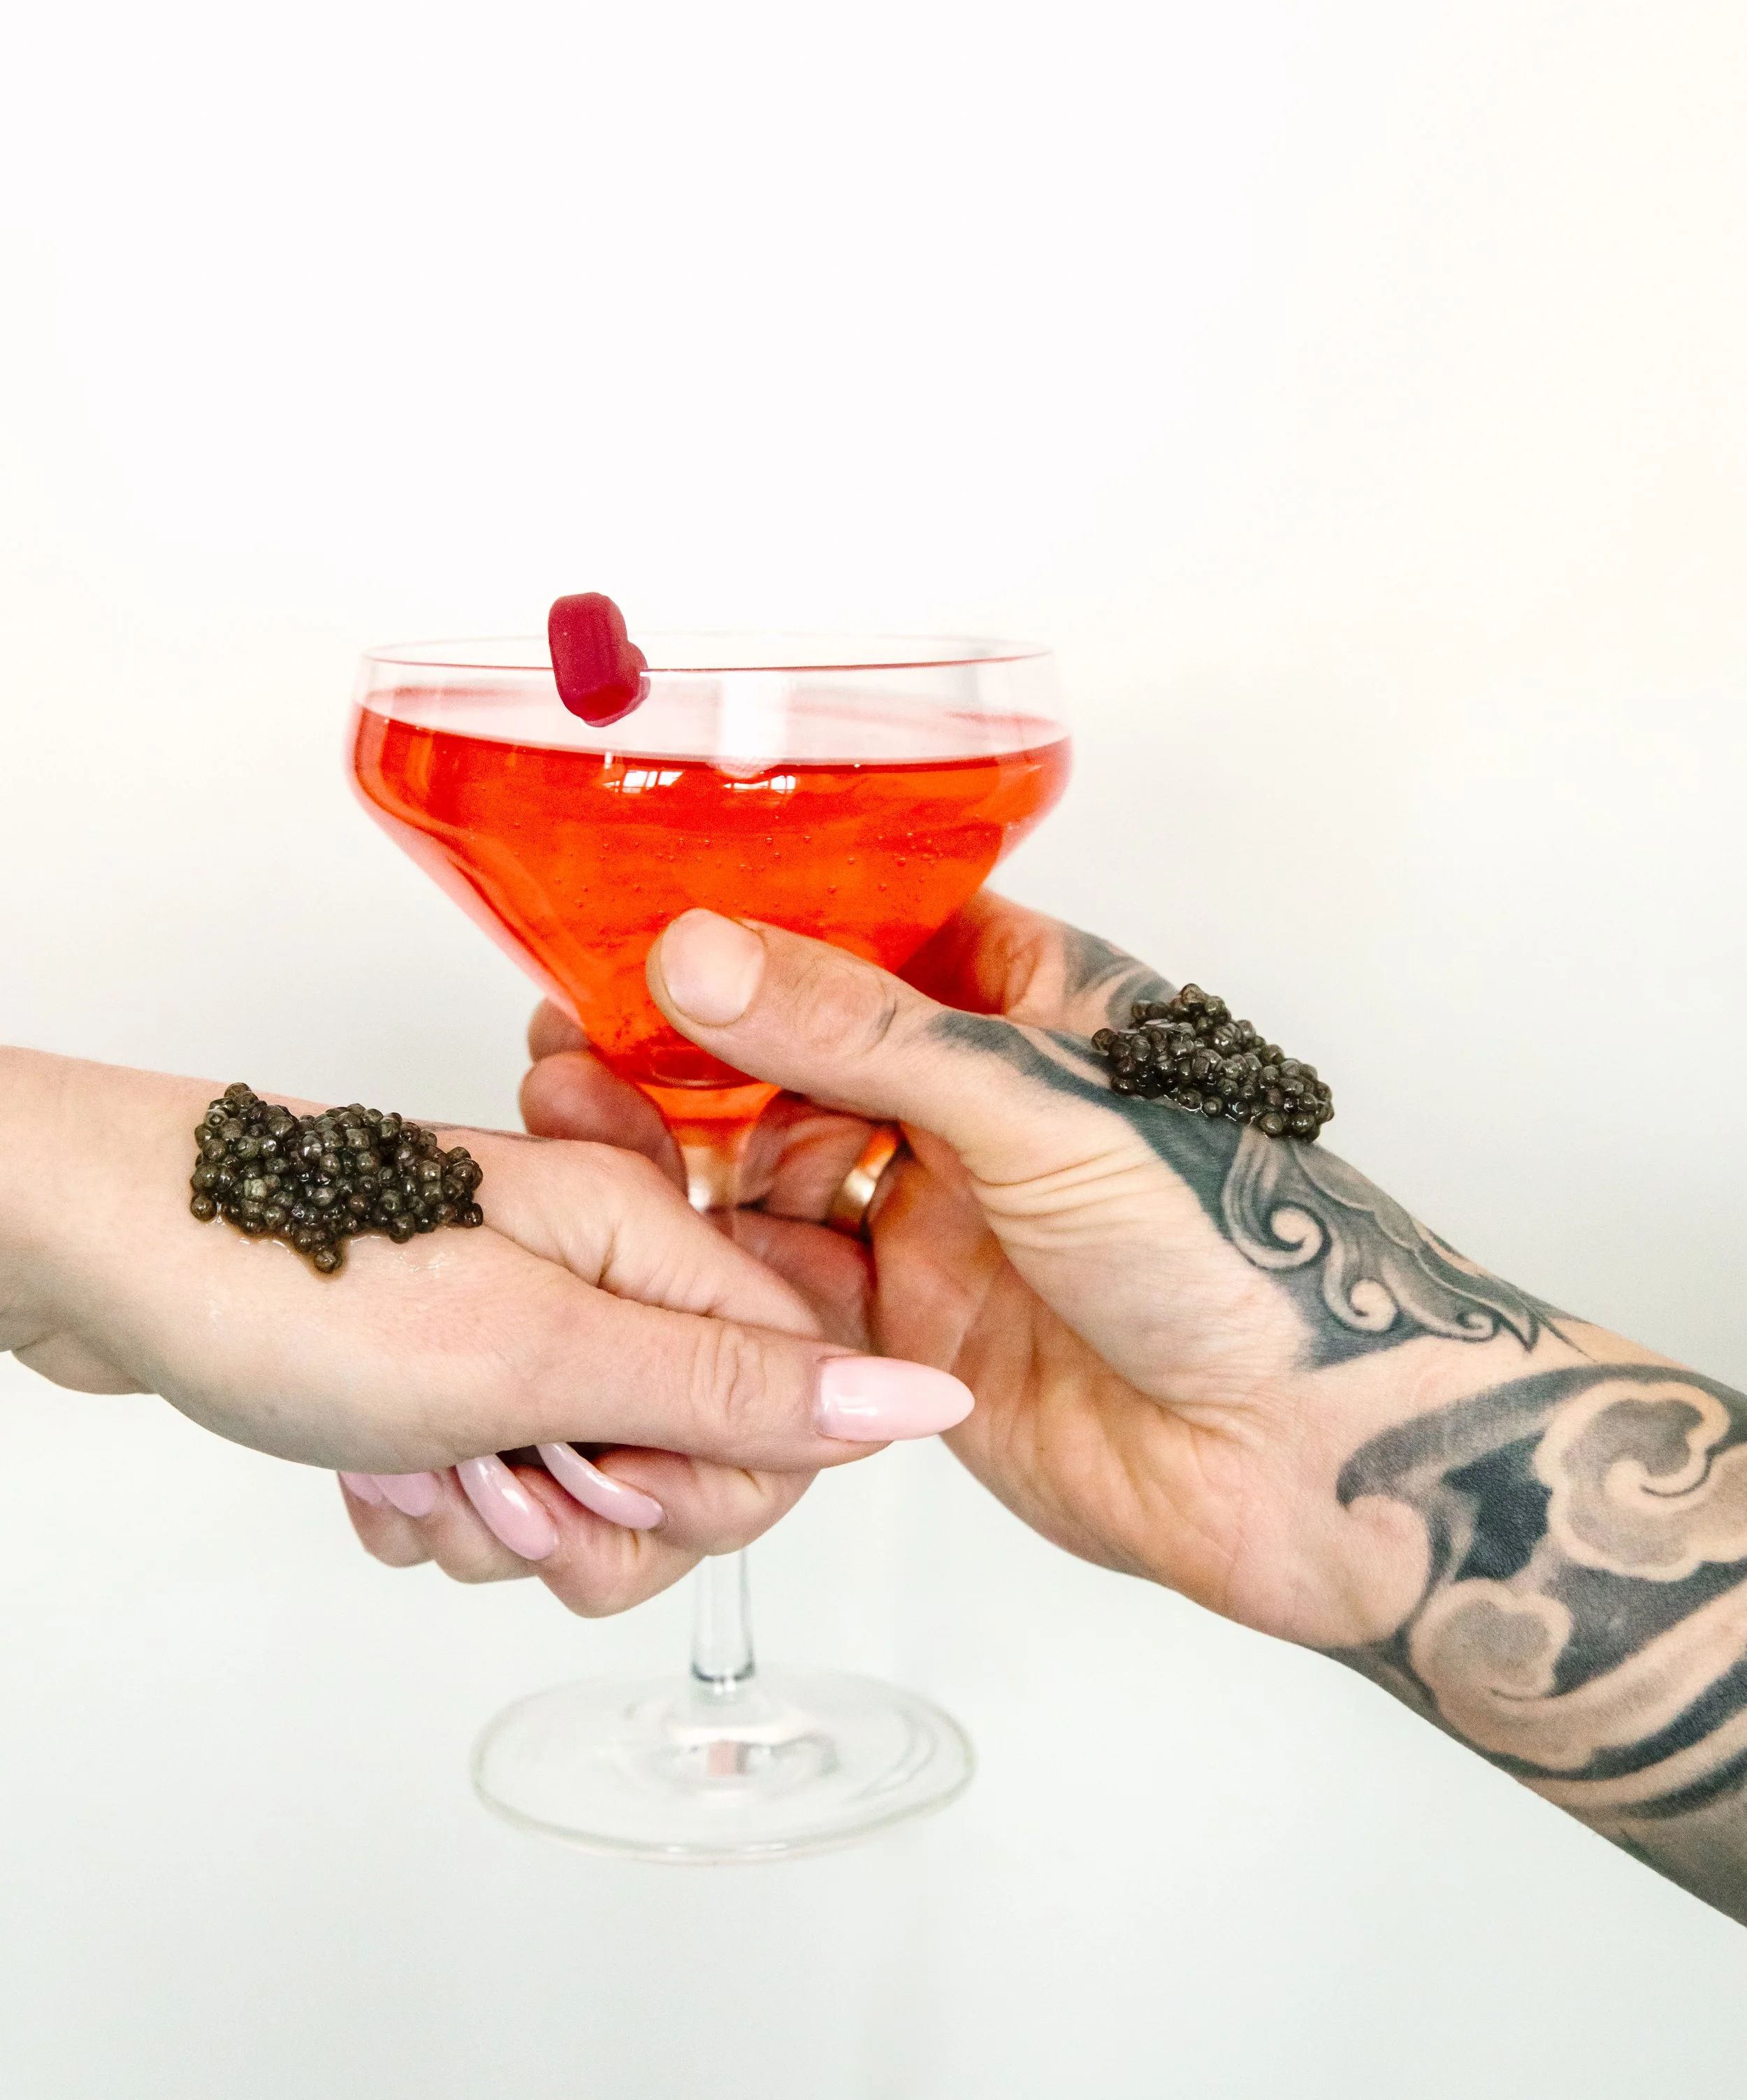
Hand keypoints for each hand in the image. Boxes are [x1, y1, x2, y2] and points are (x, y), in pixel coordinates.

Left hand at [0, 1048, 970, 1615]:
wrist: (106, 1249)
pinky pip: (500, 1498)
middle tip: (493, 1471)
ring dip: (494, 1520)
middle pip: (695, 1471)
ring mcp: (528, 1330)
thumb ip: (735, 1390)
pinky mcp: (457, 1377)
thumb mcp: (538, 1353)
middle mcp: (607, 1282)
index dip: (715, 1479)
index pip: (794, 1404)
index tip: (604, 1466)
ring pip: (590, 1502)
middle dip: (592, 1516)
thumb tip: (921, 1398)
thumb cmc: (298, 1270)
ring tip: (405, 1458)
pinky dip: (433, 1509)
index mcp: (656, 1247)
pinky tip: (369, 1464)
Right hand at [525, 894, 1582, 1651]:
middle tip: (580, 1048)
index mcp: (1034, 1008)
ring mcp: (945, 1219)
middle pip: (804, 1058)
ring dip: (699, 1167)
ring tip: (595, 1147)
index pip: (868, 935)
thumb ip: (865, 1034)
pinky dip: (736, 1274)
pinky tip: (670, 1256)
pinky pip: (796, 1286)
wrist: (1308, 1463)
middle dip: (699, 1058)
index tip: (634, 924)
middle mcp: (980, 1107)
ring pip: (783, 1172)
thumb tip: (708, 953)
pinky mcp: (917, 1330)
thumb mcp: (1037, 1108)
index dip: (755, 930)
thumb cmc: (1239, 1254)